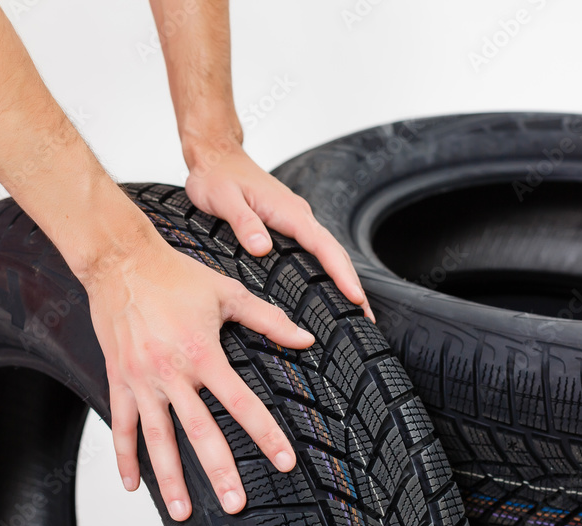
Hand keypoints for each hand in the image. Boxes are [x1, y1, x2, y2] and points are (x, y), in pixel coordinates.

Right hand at [84, 218, 314, 520]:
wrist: (120, 262)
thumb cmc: (175, 275)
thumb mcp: (228, 293)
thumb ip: (269, 320)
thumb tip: (305, 338)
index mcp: (203, 354)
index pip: (242, 403)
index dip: (265, 435)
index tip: (284, 462)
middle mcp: (171, 373)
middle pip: (200, 432)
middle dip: (219, 472)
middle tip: (235, 504)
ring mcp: (141, 380)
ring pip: (157, 439)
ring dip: (170, 478)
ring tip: (183, 512)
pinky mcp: (119, 379)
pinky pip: (122, 425)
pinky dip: (125, 457)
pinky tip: (133, 485)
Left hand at [184, 139, 374, 320]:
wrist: (216, 154)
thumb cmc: (216, 175)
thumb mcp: (223, 200)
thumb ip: (244, 224)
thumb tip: (262, 249)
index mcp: (288, 211)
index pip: (324, 247)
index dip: (341, 275)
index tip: (355, 298)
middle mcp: (298, 214)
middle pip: (335, 252)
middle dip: (352, 283)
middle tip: (366, 316)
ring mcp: (295, 217)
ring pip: (328, 250)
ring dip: (344, 276)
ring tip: (354, 306)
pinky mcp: (289, 221)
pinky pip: (316, 247)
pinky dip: (328, 266)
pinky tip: (327, 283)